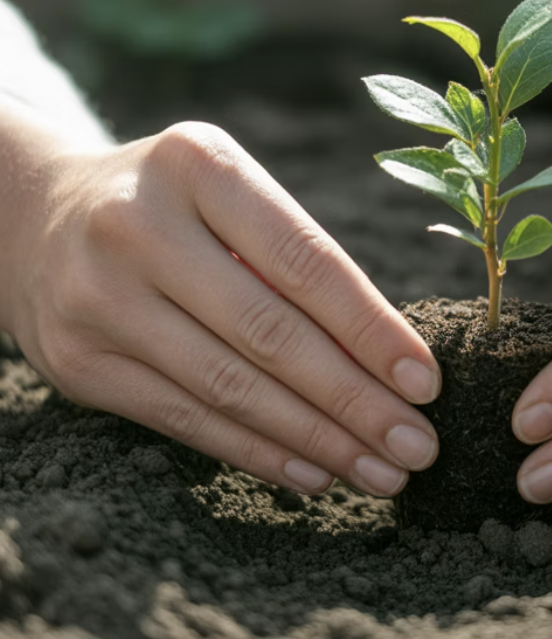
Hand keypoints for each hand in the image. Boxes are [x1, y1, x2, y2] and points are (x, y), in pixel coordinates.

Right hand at [1, 116, 440, 496]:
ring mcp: (100, 299)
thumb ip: (294, 257)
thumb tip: (387, 359)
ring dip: (318, 441)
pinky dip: (259, 453)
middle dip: (356, 401)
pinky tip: (314, 473)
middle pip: (271, 334)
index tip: (425, 382)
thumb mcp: (230, 192)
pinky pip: (186, 421)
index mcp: (199, 165)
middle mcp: (140, 226)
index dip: (371, 328)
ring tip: (382, 473)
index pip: (306, 260)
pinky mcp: (78, 365)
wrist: (38, 218)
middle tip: (418, 446)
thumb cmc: (175, 203)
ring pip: (231, 389)